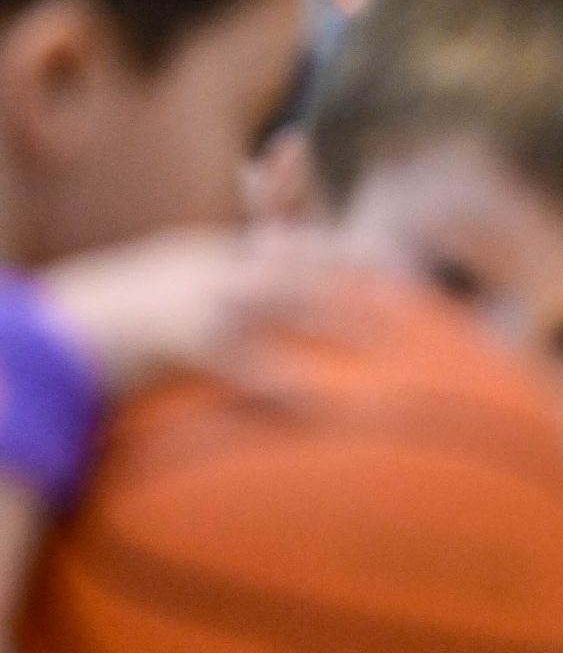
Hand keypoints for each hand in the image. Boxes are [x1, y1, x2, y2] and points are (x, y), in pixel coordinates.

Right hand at [42, 225, 367, 396]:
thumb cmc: (122, 321)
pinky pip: (246, 365)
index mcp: (215, 257)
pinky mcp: (187, 338)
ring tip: (384, 341)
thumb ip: (213, 299)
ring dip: (337, 318)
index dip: (338, 254)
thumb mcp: (169, 291)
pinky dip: (285, 386)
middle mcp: (215, 267)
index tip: (384, 265)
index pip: (289, 243)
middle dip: (354, 280)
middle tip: (405, 301)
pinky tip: (319, 408)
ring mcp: (203, 298)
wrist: (67, 329)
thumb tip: (244, 315)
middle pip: (301, 265)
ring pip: (285, 300)